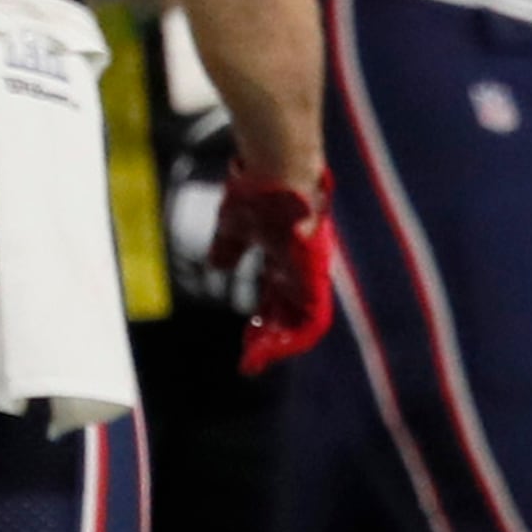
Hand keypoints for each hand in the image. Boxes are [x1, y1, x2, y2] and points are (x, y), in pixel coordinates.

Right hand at [213, 167, 335, 376]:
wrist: (276, 167)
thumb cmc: (259, 190)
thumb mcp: (236, 227)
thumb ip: (230, 247)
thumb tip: (217, 264)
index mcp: (286, 260)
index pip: (277, 300)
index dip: (264, 322)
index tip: (248, 343)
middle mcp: (302, 268)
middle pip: (292, 315)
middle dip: (271, 342)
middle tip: (251, 364)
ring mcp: (311, 269)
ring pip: (305, 319)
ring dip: (280, 342)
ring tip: (257, 360)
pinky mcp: (314, 270)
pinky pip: (313, 313)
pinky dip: (293, 333)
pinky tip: (272, 345)